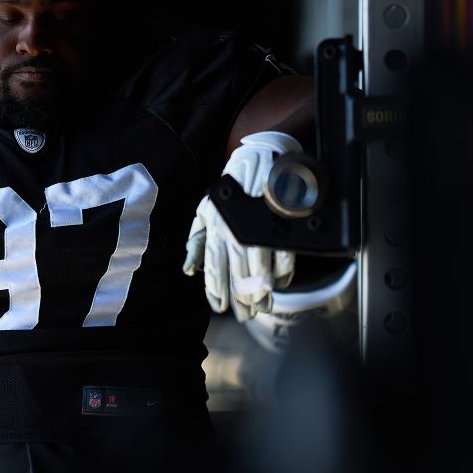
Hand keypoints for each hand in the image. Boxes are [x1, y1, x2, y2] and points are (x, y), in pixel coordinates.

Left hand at [182, 132, 301, 320]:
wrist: (261, 157)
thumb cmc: (231, 187)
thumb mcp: (206, 210)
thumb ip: (197, 241)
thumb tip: (188, 270)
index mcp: (217, 229)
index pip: (215, 268)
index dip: (217, 292)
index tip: (220, 308)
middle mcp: (237, 232)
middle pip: (239, 276)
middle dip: (241, 300)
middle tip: (244, 315)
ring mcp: (260, 230)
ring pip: (260, 271)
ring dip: (261, 293)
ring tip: (261, 308)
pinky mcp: (282, 225)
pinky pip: (284, 257)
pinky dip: (283, 274)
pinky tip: (279, 285)